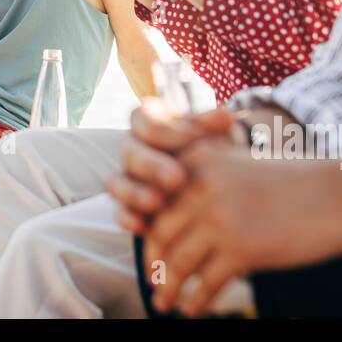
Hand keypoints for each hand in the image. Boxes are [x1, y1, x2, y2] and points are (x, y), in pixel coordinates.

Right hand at [106, 99, 245, 233]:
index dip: (170, 132)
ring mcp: (127, 177)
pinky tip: (142, 226)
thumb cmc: (212, 148)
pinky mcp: (127, 206)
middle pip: (130, 152)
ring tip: (157, 203)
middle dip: (152, 166)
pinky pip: (119, 212)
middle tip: (177, 179)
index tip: (198, 141)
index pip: (147, 122)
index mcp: (148, 120)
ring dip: (135, 193)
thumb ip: (215, 126)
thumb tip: (224, 115)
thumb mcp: (215, 134)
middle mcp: (132, 147)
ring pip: (117, 183)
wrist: (215, 180)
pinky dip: (128, 218)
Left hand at [141, 136, 341, 316]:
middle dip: (153, 263)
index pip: (157, 201)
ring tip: (164, 303)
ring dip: (168, 288)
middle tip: (154, 282)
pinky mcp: (241, 249)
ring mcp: (220, 217)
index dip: (149, 232)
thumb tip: (174, 221)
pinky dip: (196, 300)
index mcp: (197, 160)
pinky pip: (206, 283)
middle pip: (160, 233)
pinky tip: (194, 310)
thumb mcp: (239, 166)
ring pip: (178, 262)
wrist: (341, 195)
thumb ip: (205, 182)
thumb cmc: (293, 184)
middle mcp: (201, 185)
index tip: (151, 253)